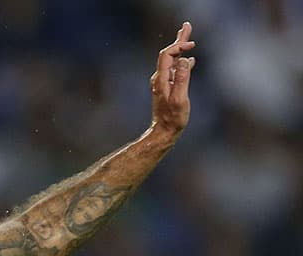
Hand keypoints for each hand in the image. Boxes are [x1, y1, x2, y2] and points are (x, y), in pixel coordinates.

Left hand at [149, 21, 195, 138]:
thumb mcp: (180, 99)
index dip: (178, 46)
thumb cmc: (173, 119)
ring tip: (189, 39)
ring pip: (171, 61)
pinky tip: (189, 61)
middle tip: (187, 26)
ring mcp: (163, 83)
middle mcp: (160, 79)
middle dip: (179, 40)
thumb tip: (184, 60)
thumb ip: (182, 79)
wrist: (164, 132)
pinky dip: (182, 62)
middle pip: (168, 54)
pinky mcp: (167, 88)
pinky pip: (174, 70)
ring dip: (180, 49)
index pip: (167, 55)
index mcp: (161, 80)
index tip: (192, 45)